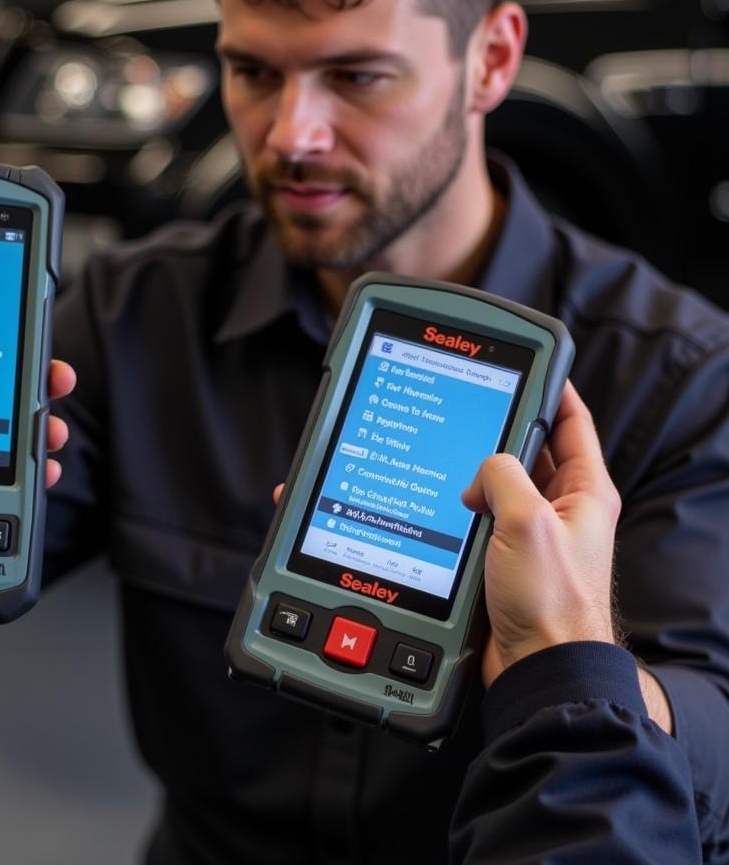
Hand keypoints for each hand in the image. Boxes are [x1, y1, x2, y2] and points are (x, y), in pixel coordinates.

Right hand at [462, 381, 621, 687]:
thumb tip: (482, 473)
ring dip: (478, 476)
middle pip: (530, 451)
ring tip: (452, 465)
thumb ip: (503, 476)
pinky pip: (485, 517)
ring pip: (501, 485)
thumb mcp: (527, 521)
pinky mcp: (508, 558)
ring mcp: (535, 534)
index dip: (551, 388)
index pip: (572, 422)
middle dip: (500, 434)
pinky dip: (466, 508)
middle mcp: (562, 510)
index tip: (527, 364)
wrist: (539, 668)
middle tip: (470, 415)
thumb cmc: (550, 605)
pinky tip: (447, 507)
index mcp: (585, 492)